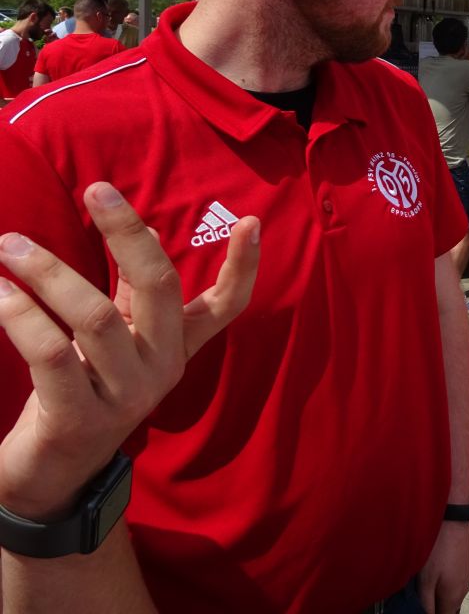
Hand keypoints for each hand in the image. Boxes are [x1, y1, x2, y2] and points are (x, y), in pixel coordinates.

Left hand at [0, 182, 258, 519]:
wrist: (49, 473)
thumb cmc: (81, 388)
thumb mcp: (115, 340)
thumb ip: (130, 294)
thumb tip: (142, 228)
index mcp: (175, 346)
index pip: (226, 306)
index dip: (243, 266)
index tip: (250, 221)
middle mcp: (162, 369)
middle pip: (159, 288)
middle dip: (128, 233)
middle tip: (96, 190)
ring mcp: (125, 397)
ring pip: (95, 318)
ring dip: (48, 273)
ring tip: (10, 246)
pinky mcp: (79, 420)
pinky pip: (52, 355)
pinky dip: (22, 317)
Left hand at [417, 521, 468, 613]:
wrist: (453, 516)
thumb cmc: (439, 548)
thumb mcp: (426, 581)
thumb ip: (426, 605)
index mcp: (454, 598)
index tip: (418, 606)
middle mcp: (462, 589)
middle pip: (444, 607)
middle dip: (430, 604)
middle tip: (416, 592)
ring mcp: (463, 576)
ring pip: (446, 593)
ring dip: (433, 591)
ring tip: (420, 579)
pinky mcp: (461, 564)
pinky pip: (449, 580)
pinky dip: (438, 580)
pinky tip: (428, 568)